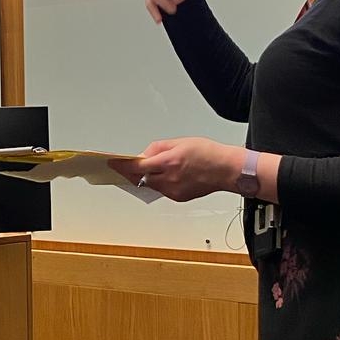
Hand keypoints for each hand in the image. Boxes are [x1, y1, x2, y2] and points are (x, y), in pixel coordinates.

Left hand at [111, 138, 242, 202]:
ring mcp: (174, 191)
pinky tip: (161, 176)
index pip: (137, 166)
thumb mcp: (180, 142)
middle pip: (139, 179)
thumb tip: (144, 155)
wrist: (226, 169)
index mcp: (168, 162)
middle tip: (122, 167)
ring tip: (143, 170)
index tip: (113, 162)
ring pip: (150, 185)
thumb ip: (158, 148)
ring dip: (144, 178)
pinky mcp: (178, 197)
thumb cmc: (208, 153)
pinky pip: (161, 190)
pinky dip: (157, 183)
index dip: (122, 165)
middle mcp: (169, 179)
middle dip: (129, 173)